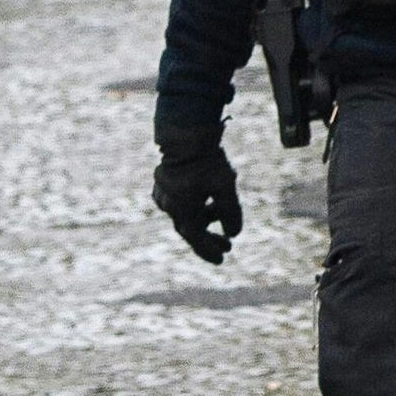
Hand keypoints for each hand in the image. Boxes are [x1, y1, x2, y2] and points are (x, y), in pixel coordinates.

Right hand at [153, 138, 241, 264]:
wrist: (184, 135)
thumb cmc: (206, 162)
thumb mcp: (225, 186)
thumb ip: (231, 211)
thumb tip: (234, 234)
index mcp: (182, 209)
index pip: (196, 239)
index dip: (208, 250)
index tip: (222, 259)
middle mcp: (169, 206)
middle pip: (190, 229)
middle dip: (209, 239)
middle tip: (228, 246)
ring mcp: (162, 195)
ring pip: (185, 215)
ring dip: (204, 219)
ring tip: (222, 214)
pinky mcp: (162, 185)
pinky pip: (178, 203)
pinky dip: (194, 207)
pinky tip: (206, 202)